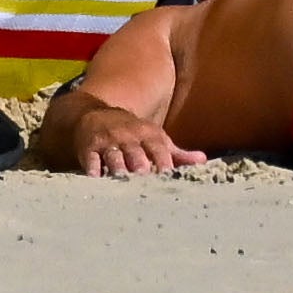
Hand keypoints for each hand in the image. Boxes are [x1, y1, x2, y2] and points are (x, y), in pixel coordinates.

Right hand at [72, 108, 201, 177]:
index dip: (163, 160)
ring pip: (114, 154)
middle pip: (135, 151)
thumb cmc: (133, 134)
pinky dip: (92, 167)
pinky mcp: (89, 147)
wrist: (95, 114)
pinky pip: (90, 158)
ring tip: (120, 177)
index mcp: (148, 135)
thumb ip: (178, 153)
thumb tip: (203, 161)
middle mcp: (129, 136)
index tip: (168, 174)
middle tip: (143, 176)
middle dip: (139, 162)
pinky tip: (93, 178)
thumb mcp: (155, 138)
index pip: (158, 148)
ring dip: (117, 165)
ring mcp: (108, 141)